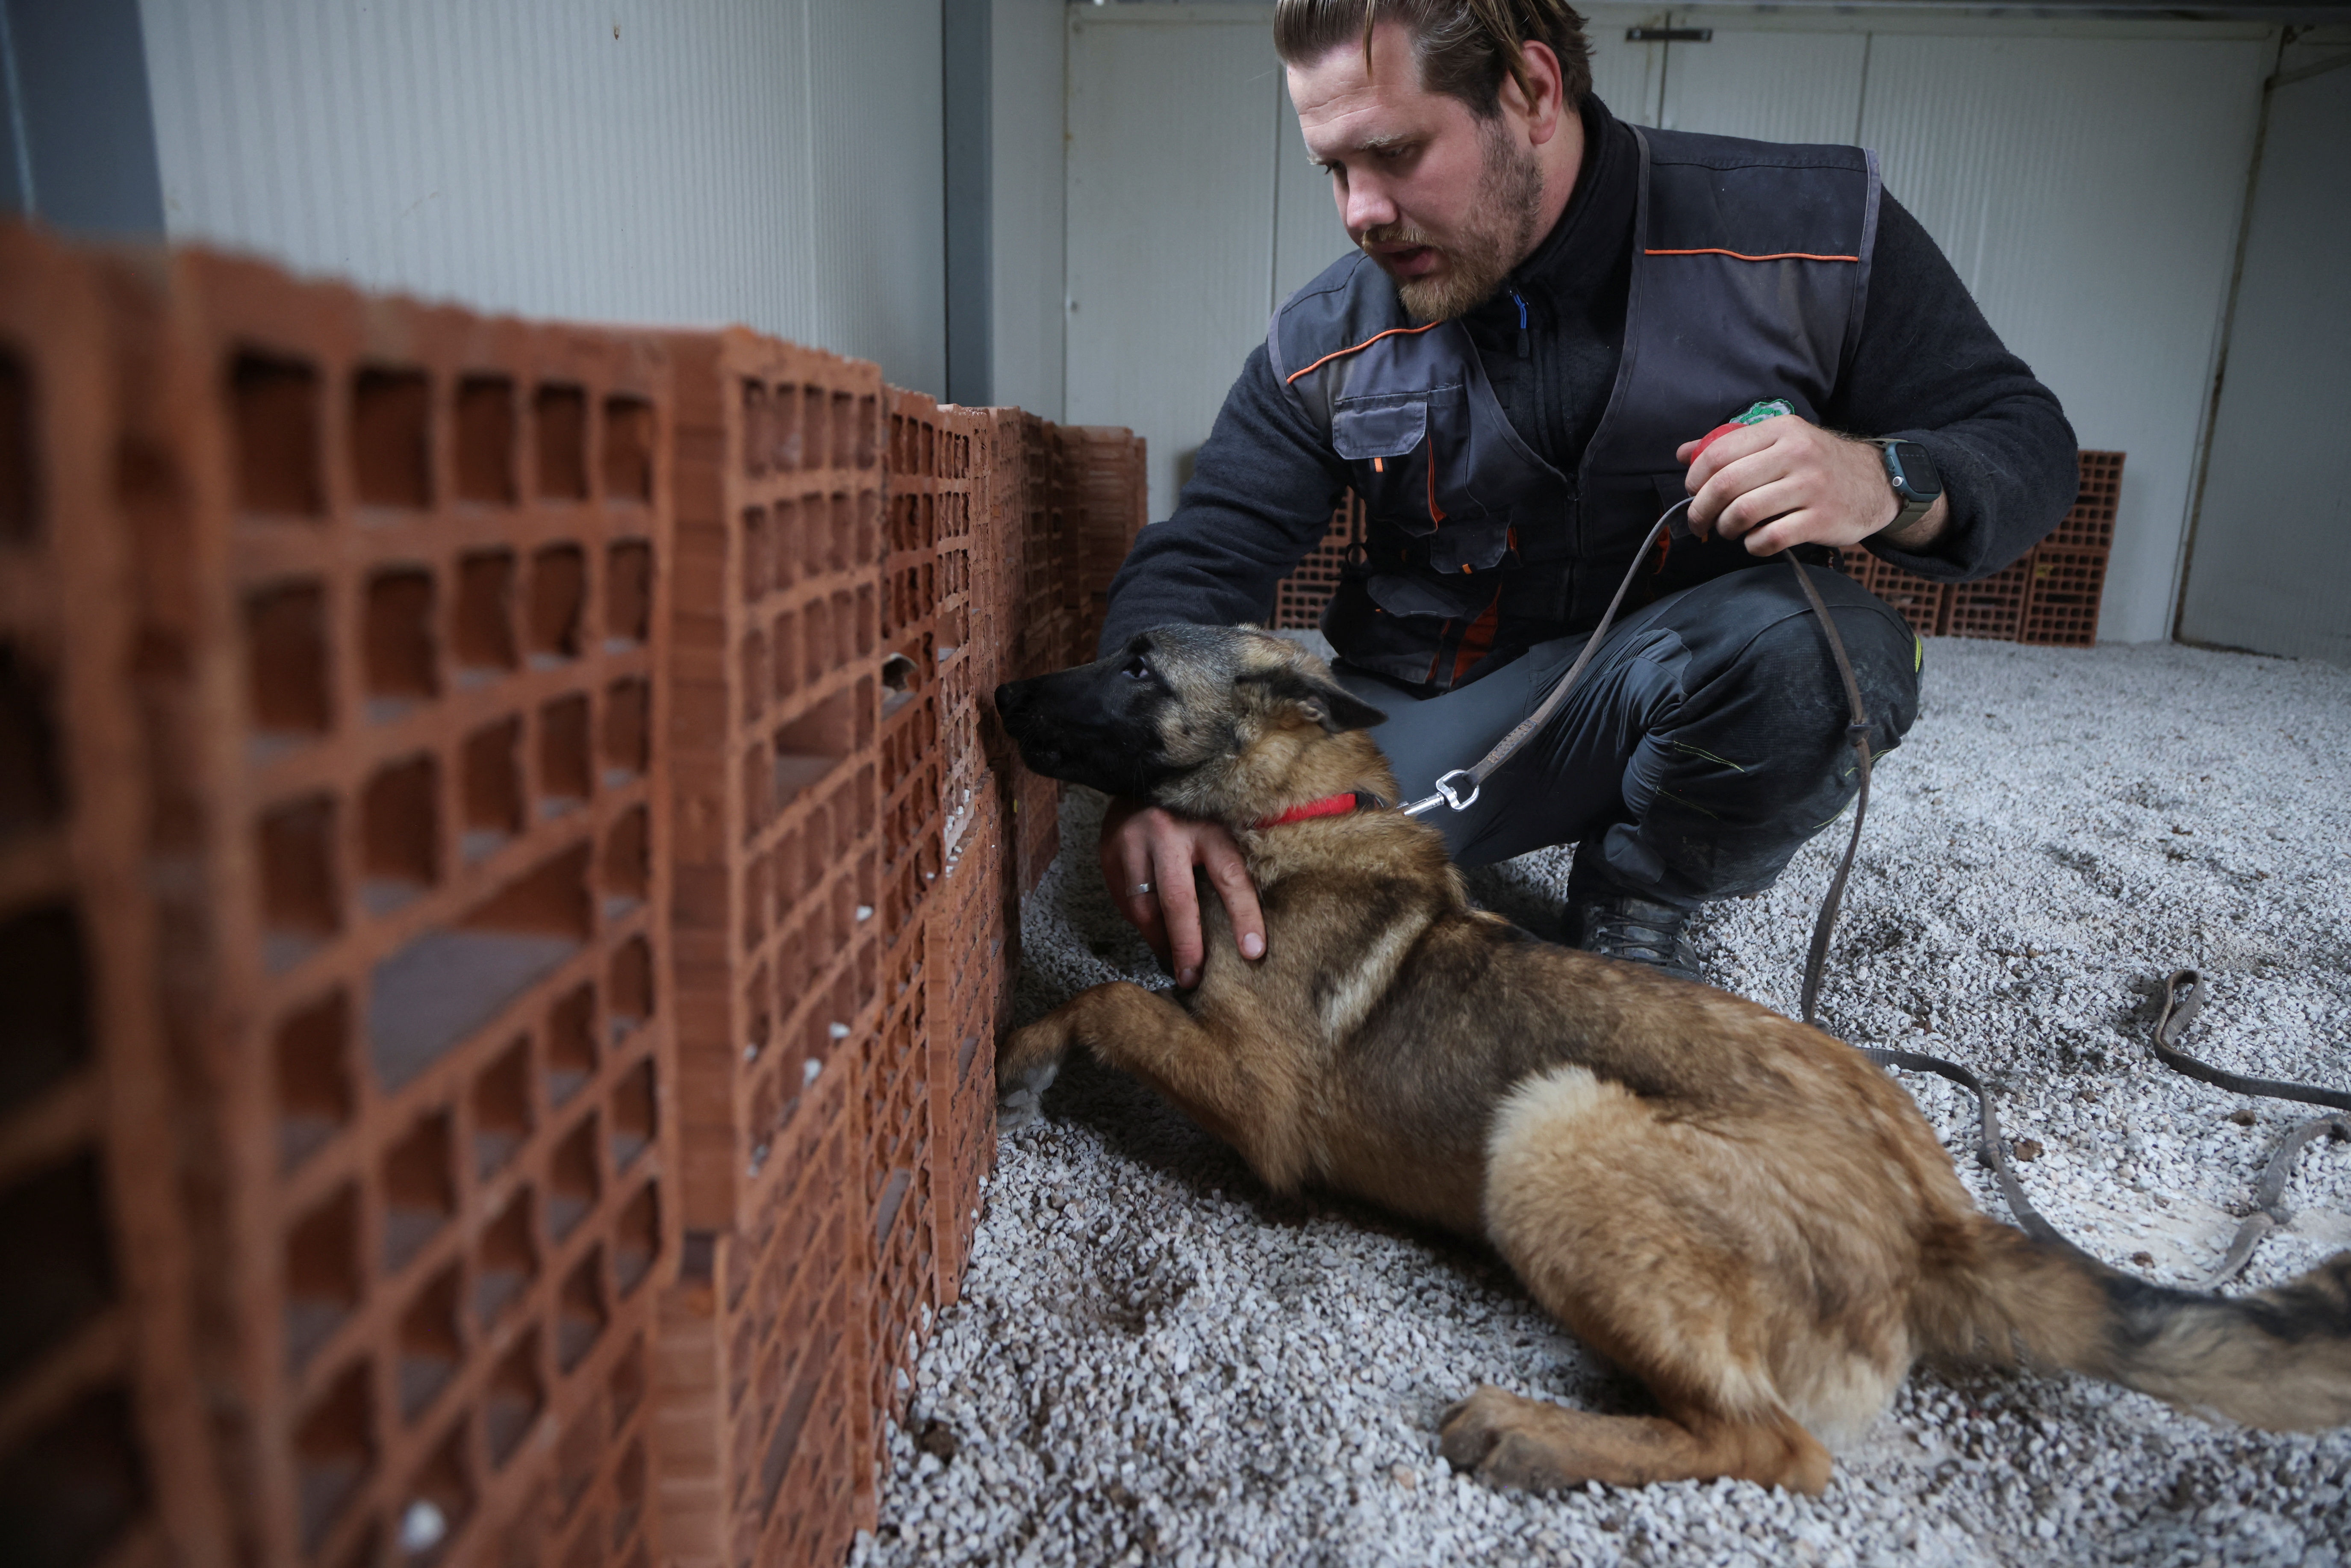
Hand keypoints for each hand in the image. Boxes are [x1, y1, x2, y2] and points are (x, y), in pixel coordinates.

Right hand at [1099, 798, 1264, 988]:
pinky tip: (1153, 929)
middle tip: (1192, 979)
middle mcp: (1167, 832)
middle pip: (1178, 901)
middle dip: (1187, 946)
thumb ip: (1229, 861)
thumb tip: (1244, 924)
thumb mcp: (1219, 823)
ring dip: (1159, 940)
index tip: (1254, 952)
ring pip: (1144, 908)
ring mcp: (1132, 841)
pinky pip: (1124, 901)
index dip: (1244, 917)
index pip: (1230, 877)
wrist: (1141, 770)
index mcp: (1207, 825)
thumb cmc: (1194, 809)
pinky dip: (1140, 921)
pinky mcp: (1108, 852)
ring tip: (1173, 960)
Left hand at [1676, 417, 1948, 554]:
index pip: (1718, 453)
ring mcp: (1811, 487)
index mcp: (1781, 431)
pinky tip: (1755, 542)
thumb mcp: (1782, 442)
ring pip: (1743, 512)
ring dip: (1726, 528)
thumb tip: (1683, 453)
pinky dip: (1753, 545)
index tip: (1692, 493)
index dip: (1694, 479)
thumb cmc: (1818, 465)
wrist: (1876, 482)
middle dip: (1701, 510)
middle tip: (1699, 522)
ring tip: (1729, 531)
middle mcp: (1796, 454)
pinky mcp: (1821, 519)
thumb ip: (1733, 445)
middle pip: (1725, 484)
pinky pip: (1770, 537)